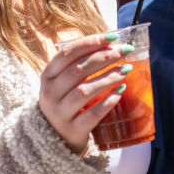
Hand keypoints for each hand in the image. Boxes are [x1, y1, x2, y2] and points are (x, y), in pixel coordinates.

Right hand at [39, 32, 130, 152]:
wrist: (54, 136)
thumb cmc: (65, 100)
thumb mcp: (63, 81)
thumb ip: (81, 64)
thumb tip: (112, 44)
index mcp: (47, 75)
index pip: (67, 53)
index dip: (90, 43)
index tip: (113, 37)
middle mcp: (50, 93)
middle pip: (78, 70)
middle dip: (104, 57)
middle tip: (124, 52)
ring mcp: (59, 113)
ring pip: (84, 91)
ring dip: (107, 78)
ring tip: (125, 70)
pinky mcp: (72, 130)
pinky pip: (91, 115)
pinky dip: (107, 102)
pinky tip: (120, 92)